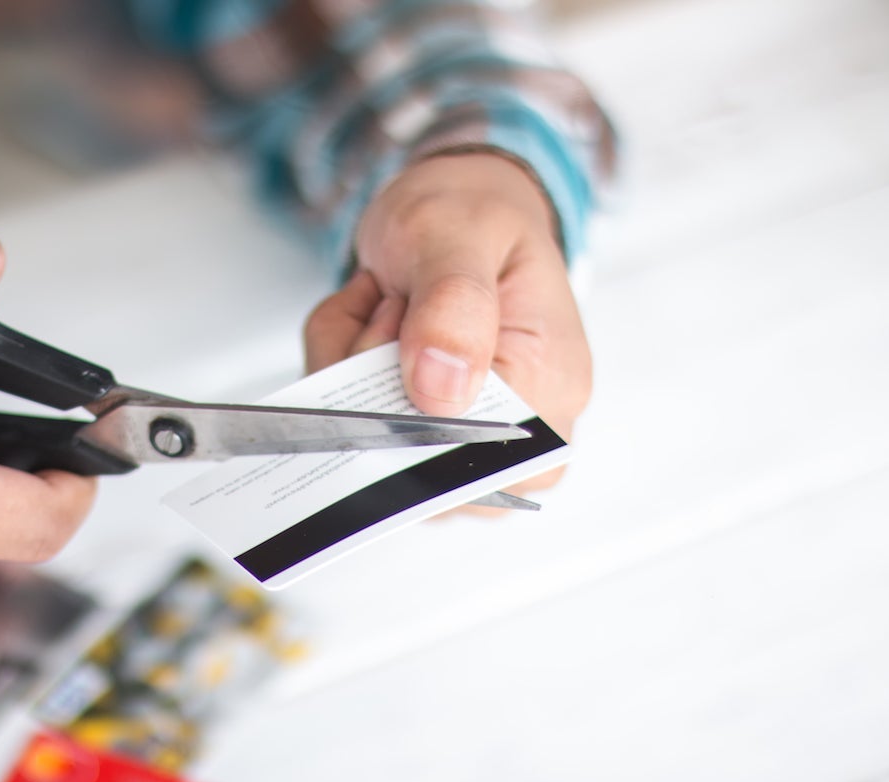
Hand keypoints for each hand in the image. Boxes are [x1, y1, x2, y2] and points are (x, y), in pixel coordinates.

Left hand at [303, 151, 591, 494]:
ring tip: (386, 301)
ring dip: (350, 367)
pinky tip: (369, 313)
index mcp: (549, 383)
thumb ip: (454, 306)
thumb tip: (441, 392)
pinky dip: (338, 363)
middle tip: (393, 304)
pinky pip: (349, 420)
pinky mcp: (414, 422)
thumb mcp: (459, 235)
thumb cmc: (473, 215)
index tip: (399, 334)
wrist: (454, 205)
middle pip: (417, 469)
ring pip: (370, 447)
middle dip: (373, 384)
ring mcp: (459, 428)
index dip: (417, 425)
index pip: (484, 468)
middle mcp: (513, 422)